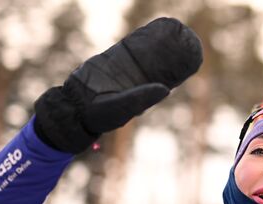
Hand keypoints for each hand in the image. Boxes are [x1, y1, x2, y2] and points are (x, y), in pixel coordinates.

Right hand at [34, 17, 202, 153]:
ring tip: (165, 31)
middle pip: (157, 64)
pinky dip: (137, 40)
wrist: (74, 107)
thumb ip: (142, 98)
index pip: (165, 79)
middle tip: (179, 38)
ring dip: (154, 44)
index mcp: (144, 94)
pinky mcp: (110, 61)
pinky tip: (147, 30)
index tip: (187, 55)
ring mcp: (123, 70)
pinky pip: (127, 48)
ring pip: (143, 54)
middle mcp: (136, 82)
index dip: (176, 68)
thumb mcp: (124, 106)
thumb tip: (167, 89)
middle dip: (168, 53)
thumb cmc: (101, 114)